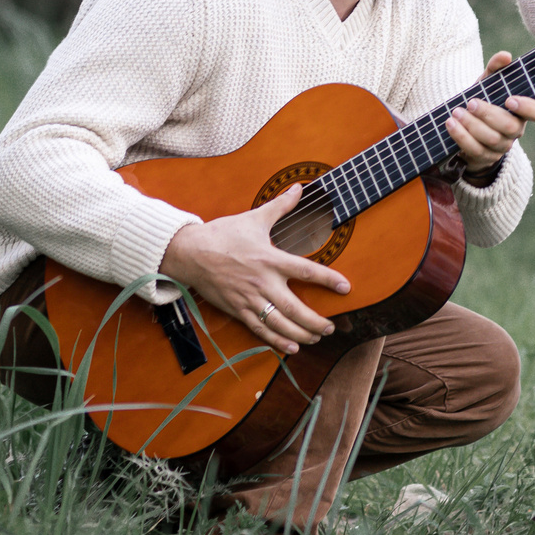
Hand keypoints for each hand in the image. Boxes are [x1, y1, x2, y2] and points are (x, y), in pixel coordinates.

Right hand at [160, 183, 346, 354]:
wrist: (189, 252)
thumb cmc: (222, 235)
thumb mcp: (254, 218)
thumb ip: (280, 206)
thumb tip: (299, 187)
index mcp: (270, 259)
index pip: (306, 271)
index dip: (328, 279)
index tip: (345, 287)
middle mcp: (262, 282)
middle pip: (295, 308)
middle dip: (316, 321)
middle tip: (332, 327)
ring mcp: (249, 299)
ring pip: (279, 323)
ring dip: (301, 334)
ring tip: (316, 338)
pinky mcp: (237, 310)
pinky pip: (259, 329)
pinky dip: (276, 341)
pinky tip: (291, 347)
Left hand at [444, 50, 534, 177]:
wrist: (465, 127)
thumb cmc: (482, 100)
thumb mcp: (487, 84)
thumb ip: (495, 68)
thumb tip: (505, 56)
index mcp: (521, 112)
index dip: (528, 108)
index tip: (510, 99)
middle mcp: (515, 131)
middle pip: (510, 127)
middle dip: (489, 114)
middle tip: (471, 103)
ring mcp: (501, 146)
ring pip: (491, 139)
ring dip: (472, 125)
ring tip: (456, 112)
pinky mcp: (484, 157)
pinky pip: (475, 150)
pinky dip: (461, 136)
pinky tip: (450, 124)